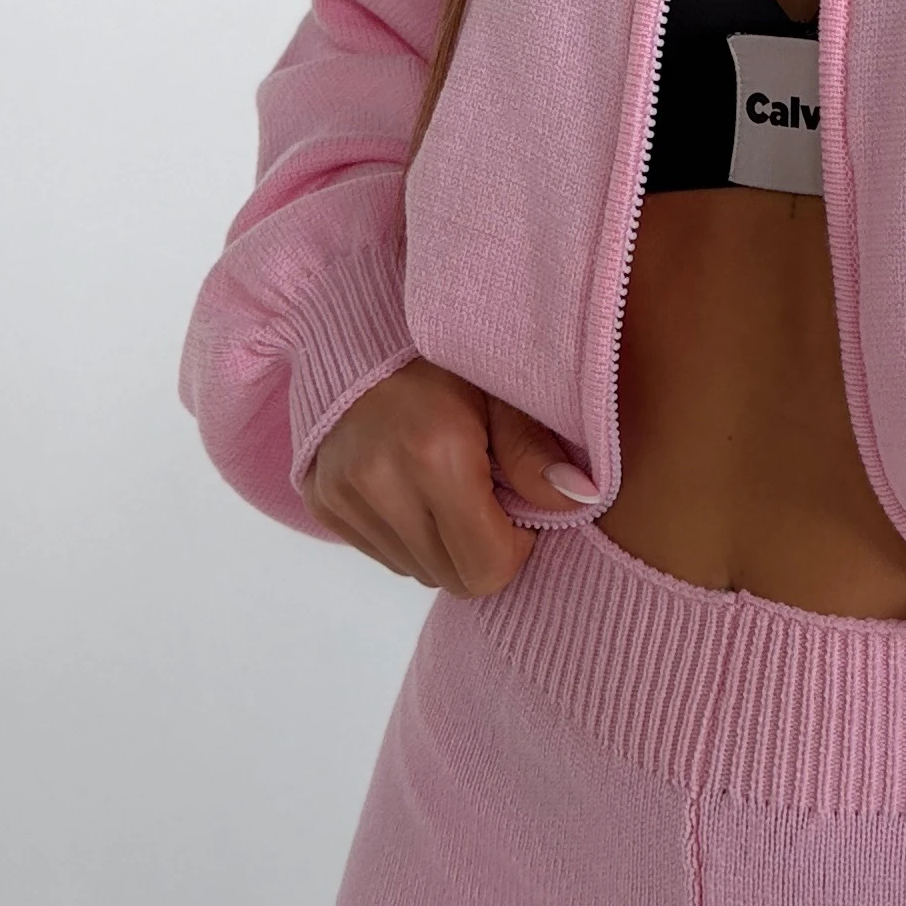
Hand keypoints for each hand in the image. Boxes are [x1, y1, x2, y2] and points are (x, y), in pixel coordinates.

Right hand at [302, 359, 590, 596]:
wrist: (361, 327)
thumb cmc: (445, 358)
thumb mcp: (503, 391)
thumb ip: (536, 452)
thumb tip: (584, 499)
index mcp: (435, 456)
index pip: (487, 569)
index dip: (514, 545)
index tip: (515, 504)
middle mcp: (380, 482)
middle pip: (452, 578)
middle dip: (479, 546)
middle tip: (483, 491)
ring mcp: (343, 494)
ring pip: (416, 570)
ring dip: (442, 542)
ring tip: (445, 484)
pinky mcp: (321, 499)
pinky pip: (381, 554)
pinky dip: (406, 533)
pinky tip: (411, 484)